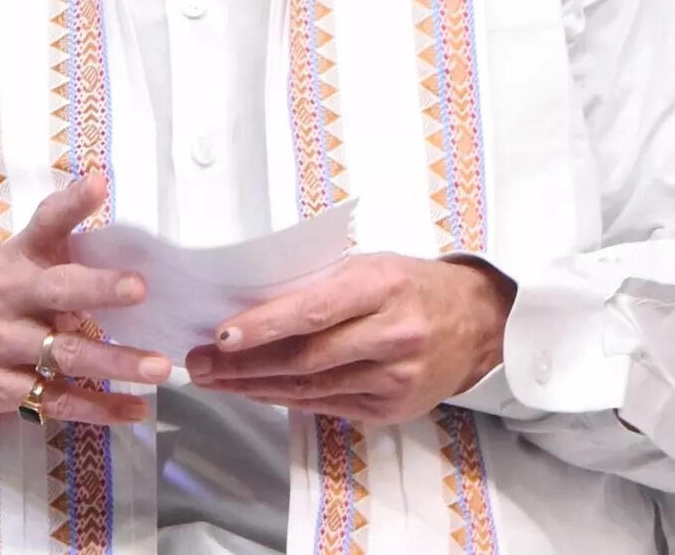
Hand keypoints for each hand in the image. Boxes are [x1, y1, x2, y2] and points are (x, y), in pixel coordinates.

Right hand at [0, 174, 171, 423]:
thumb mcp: (7, 261)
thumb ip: (53, 241)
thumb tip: (107, 208)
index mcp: (14, 261)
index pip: (44, 223)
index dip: (71, 204)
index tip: (98, 185)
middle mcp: (7, 299)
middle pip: (57, 291)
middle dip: (99, 289)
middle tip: (140, 289)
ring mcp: (3, 347)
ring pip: (65, 355)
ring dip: (114, 362)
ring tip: (158, 367)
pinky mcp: (3, 390)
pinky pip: (58, 400)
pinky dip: (98, 409)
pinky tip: (132, 409)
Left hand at [184, 253, 514, 426]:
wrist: (476, 322)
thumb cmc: (409, 283)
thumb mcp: (370, 264)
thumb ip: (320, 283)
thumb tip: (250, 301)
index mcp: (383, 285)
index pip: (312, 310)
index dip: (263, 326)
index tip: (220, 336)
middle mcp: (393, 335)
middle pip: (305, 357)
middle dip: (244, 364)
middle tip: (198, 364)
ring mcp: (396, 378)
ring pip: (311, 388)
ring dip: (255, 386)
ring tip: (213, 380)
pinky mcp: (394, 409)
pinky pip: (328, 406)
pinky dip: (286, 399)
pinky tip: (255, 391)